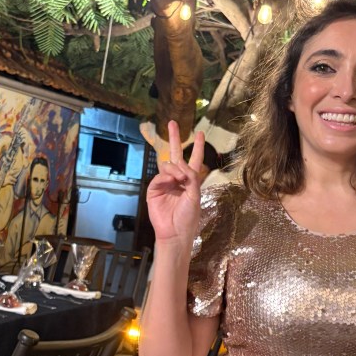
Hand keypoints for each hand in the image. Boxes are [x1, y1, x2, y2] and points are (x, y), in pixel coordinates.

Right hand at [146, 120, 204, 246]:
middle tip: (172, 123)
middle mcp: (178, 179)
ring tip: (179, 178)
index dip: (198, 147)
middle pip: (176, 154)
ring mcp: (165, 183)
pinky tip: (171, 181)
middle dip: (174, 138)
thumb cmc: (188, 217)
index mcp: (191, 181)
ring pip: (167, 165)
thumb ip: (191, 178)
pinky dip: (166, 176)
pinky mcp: (154, 189)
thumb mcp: (195, 196)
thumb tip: (180, 164)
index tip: (201, 133)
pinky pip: (159, 176)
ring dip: (174, 168)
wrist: (174, 232)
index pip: (194, 160)